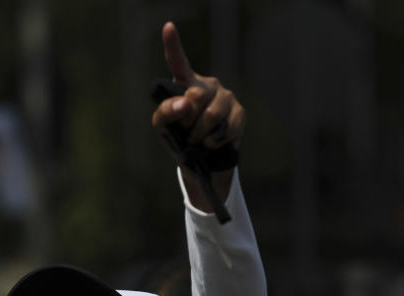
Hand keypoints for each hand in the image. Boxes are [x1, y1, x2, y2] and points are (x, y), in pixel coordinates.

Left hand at [151, 21, 244, 207]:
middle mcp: (207, 85)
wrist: (201, 161)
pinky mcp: (240, 112)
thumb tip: (184, 104)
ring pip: (212, 114)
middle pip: (195, 96)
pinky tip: (213, 143)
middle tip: (187, 132)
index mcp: (185, 83)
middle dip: (188, 120)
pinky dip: (216, 141)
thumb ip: (165, 112)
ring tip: (198, 141)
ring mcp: (226, 97)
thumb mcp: (163, 127)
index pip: (178, 61)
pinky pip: (227, 127)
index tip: (168, 26)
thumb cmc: (179, 138)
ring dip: (201, 134)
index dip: (173, 44)